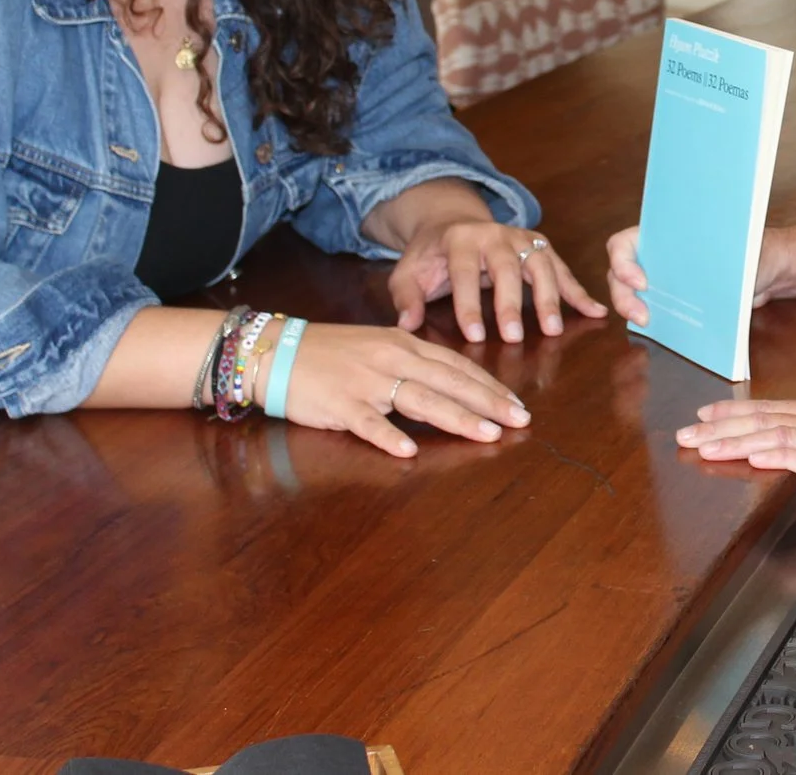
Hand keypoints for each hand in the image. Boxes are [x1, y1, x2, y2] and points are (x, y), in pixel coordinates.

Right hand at [270, 321, 529, 457]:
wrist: (276, 351)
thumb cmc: (329, 352)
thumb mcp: (377, 346)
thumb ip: (412, 360)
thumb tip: (448, 376)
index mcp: (403, 344)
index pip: (456, 366)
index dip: (489, 386)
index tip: (517, 404)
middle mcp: (391, 359)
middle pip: (449, 381)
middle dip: (488, 402)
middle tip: (519, 421)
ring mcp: (366, 381)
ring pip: (419, 400)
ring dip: (456, 418)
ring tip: (486, 435)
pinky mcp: (339, 404)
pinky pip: (367, 422)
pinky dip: (388, 436)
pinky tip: (409, 451)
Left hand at [390, 216, 605, 343]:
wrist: (452, 221)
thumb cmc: (431, 255)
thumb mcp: (409, 271)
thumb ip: (406, 296)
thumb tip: (407, 324)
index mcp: (460, 239)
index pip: (464, 272)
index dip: (469, 304)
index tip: (475, 336)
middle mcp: (495, 234)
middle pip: (507, 267)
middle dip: (512, 302)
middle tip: (514, 336)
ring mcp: (522, 237)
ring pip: (541, 264)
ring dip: (549, 297)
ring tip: (553, 330)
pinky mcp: (540, 245)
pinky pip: (562, 268)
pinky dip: (579, 290)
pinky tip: (596, 311)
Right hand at [607, 224, 789, 326]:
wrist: (774, 272)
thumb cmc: (760, 249)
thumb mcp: (741, 250)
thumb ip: (721, 259)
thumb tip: (705, 272)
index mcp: (667, 233)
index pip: (624, 243)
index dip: (622, 262)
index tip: (642, 282)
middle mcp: (660, 254)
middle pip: (620, 273)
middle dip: (624, 295)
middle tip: (641, 315)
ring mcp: (665, 278)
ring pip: (632, 294)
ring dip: (632, 309)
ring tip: (648, 323)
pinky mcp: (677, 300)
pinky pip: (654, 309)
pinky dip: (652, 320)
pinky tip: (661, 330)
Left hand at [674, 370, 795, 490]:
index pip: (771, 410)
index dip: (736, 413)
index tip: (707, 414)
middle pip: (761, 422)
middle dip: (720, 429)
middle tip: (684, 432)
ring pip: (772, 437)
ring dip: (735, 443)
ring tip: (704, 446)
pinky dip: (774, 457)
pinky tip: (752, 459)